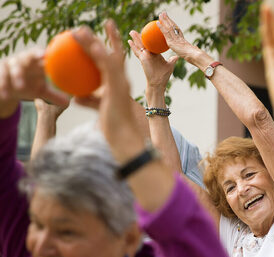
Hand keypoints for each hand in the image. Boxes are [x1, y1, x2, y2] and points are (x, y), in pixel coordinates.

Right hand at [0, 49, 68, 117]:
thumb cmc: (28, 85)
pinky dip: (2, 84)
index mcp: (36, 63)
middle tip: (42, 56)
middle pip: (28, 55)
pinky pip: (0, 76)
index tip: (53, 54)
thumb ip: (54, 96)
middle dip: (34, 55)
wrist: (7, 87)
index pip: (42, 55)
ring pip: (14, 67)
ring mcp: (10, 65)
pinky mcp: (0, 71)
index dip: (47, 53)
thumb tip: (68, 103)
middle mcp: (23, 61)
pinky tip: (4, 93)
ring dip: (17, 76)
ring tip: (20, 87)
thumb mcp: (40, 90)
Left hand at [73, 21, 143, 159]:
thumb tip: (74, 95)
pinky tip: (92, 45)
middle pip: (109, 55)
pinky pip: (109, 68)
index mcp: (117, 84)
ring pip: (107, 57)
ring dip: (94, 42)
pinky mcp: (118, 87)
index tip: (94, 37)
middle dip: (100, 38)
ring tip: (81, 30)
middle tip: (85, 27)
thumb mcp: (99, 109)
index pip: (109, 62)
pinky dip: (101, 55)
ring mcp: (121, 83)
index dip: (103, 48)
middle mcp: (121, 80)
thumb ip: (88, 100)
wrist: (124, 137)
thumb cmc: (114, 127)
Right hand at [128, 30, 178, 88]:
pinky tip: (129, 42)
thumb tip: (177, 56)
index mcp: (155, 55)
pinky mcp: (143, 59)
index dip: (150, 39)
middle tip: (137, 29)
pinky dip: (133, 46)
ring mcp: (145, 57)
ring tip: (131, 32)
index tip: (149, 32)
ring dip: (135, 39)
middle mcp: (149, 55)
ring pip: (139, 46)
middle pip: (144, 44)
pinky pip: (137, 51)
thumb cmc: (164, 75)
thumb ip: (172, 60)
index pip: (152, 44)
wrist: (159, 82)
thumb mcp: (169, 65)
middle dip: (140, 36)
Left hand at [157, 12, 200, 63]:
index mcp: (183, 40)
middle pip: (173, 26)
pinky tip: (157, 23)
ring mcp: (175, 39)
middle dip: (168, 19)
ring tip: (160, 14)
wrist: (195, 55)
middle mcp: (179, 37)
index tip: (171, 21)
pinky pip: (165, 33)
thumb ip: (193, 50)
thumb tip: (196, 48)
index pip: (177, 31)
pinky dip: (161, 27)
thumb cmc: (195, 57)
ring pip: (169, 27)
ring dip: (164, 20)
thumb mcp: (192, 54)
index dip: (174, 25)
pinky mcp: (172, 42)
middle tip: (164, 13)